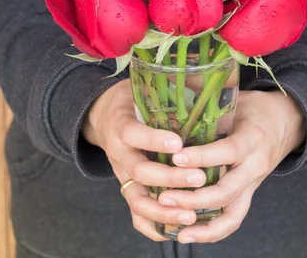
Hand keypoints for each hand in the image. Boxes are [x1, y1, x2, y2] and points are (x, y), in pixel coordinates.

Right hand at [82, 79, 207, 240]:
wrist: (104, 117)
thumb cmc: (132, 100)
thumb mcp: (141, 88)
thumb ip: (165, 87)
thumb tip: (203, 74)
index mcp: (120, 124)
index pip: (132, 133)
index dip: (152, 139)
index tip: (178, 142)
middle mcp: (118, 153)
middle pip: (139, 171)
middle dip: (169, 177)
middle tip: (198, 178)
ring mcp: (122, 175)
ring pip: (137, 199)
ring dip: (164, 210)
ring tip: (191, 215)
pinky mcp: (127, 189)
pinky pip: (136, 215)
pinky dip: (153, 227)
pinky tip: (176, 232)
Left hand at [156, 90, 306, 243]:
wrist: (287, 121)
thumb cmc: (254, 108)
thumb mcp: (236, 101)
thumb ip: (210, 105)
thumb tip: (174, 96)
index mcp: (252, 139)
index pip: (227, 152)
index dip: (202, 157)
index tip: (176, 158)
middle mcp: (255, 166)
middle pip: (226, 190)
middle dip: (193, 197)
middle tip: (163, 196)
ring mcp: (253, 184)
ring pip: (231, 212)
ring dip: (202, 223)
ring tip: (174, 227)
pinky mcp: (249, 194)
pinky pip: (233, 219)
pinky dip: (212, 232)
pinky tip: (188, 236)